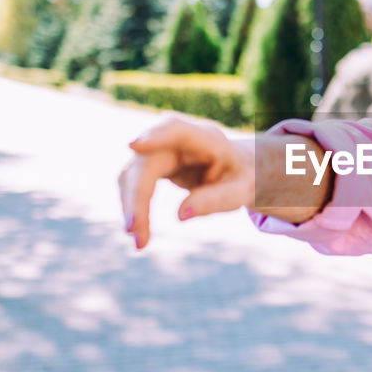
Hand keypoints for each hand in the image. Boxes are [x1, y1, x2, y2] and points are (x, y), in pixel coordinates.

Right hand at [118, 116, 253, 248]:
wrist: (233, 168)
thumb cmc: (239, 177)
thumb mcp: (240, 191)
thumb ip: (217, 199)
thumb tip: (181, 215)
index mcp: (206, 137)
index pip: (177, 130)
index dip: (155, 137)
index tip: (134, 145)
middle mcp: (177, 138)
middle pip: (146, 160)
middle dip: (137, 195)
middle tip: (133, 231)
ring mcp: (159, 148)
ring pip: (132, 173)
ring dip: (131, 206)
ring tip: (140, 240)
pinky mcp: (148, 162)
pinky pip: (132, 183)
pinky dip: (133, 206)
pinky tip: (139, 230)